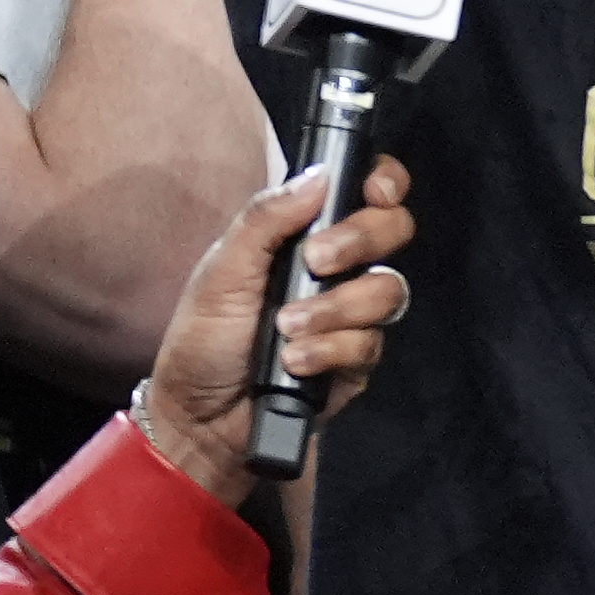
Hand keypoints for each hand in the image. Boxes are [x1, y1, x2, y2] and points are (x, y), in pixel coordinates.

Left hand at [143, 159, 413, 503]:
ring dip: (334, 308)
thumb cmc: (203, 341)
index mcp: (306, 234)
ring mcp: (352, 314)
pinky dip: (329, 351)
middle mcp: (339, 268)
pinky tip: (294, 362)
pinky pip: (370, 343)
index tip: (375, 191)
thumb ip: (265, 218)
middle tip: (316, 261)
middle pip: (394, 229)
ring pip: (387, 289)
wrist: (200, 420)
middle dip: (361, 240)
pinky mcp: (357, 359)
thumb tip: (319, 175)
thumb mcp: (221, 271)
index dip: (385, 181)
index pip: (367, 191)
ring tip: (287, 329)